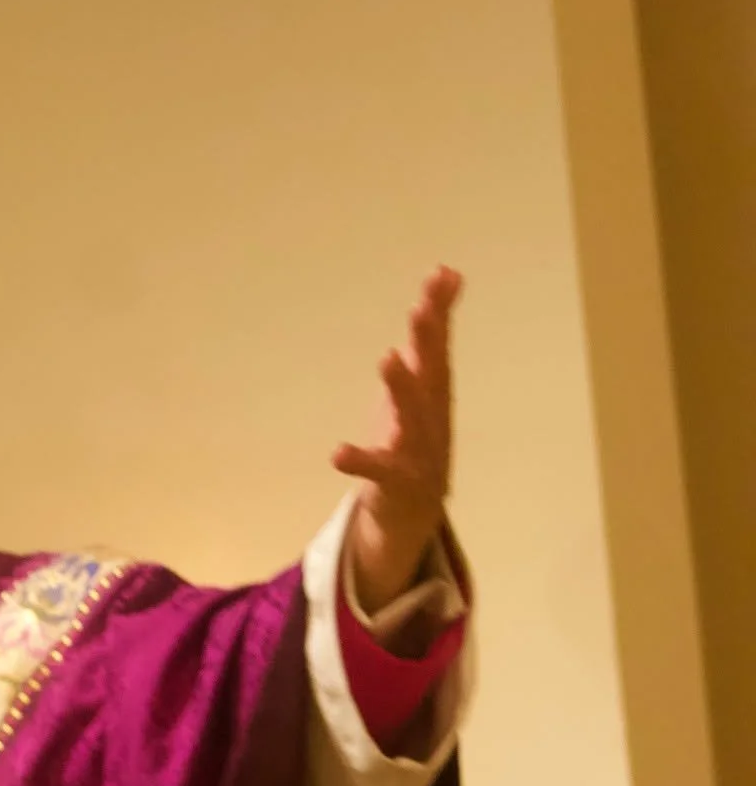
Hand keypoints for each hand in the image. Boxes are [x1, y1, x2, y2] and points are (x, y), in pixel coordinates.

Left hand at [333, 266, 463, 613]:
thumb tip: (449, 274)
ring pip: (411, 417)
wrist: (414, 511)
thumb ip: (430, 333)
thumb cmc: (413, 435)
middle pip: (430, 374)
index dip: (440, 310)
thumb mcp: (420, 381)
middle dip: (427, 341)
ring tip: (387, 358)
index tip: (441, 275)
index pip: (437, 344)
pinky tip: (337, 453)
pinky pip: (376, 470)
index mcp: (433, 390)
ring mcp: (417, 449)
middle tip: (420, 309)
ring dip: (400, 388)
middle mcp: (431, 415)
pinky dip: (358, 461)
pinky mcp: (394, 481)